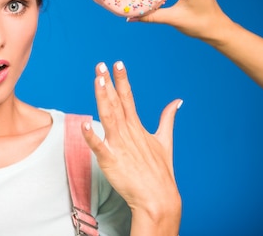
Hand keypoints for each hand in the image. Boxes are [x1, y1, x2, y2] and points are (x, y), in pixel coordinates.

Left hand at [82, 62, 181, 234]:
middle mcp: (128, 133)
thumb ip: (168, 119)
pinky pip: (99, 147)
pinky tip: (84, 124)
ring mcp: (119, 146)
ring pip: (108, 117)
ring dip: (103, 99)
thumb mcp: (165, 141)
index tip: (117, 63)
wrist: (159, 199)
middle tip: (100, 65)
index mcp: (138, 127)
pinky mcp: (111, 161)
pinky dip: (92, 137)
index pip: (128, 97)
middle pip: (116, 103)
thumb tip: (178, 101)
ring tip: (97, 81)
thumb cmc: (160, 172)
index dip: (122, 80)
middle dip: (108, 83)